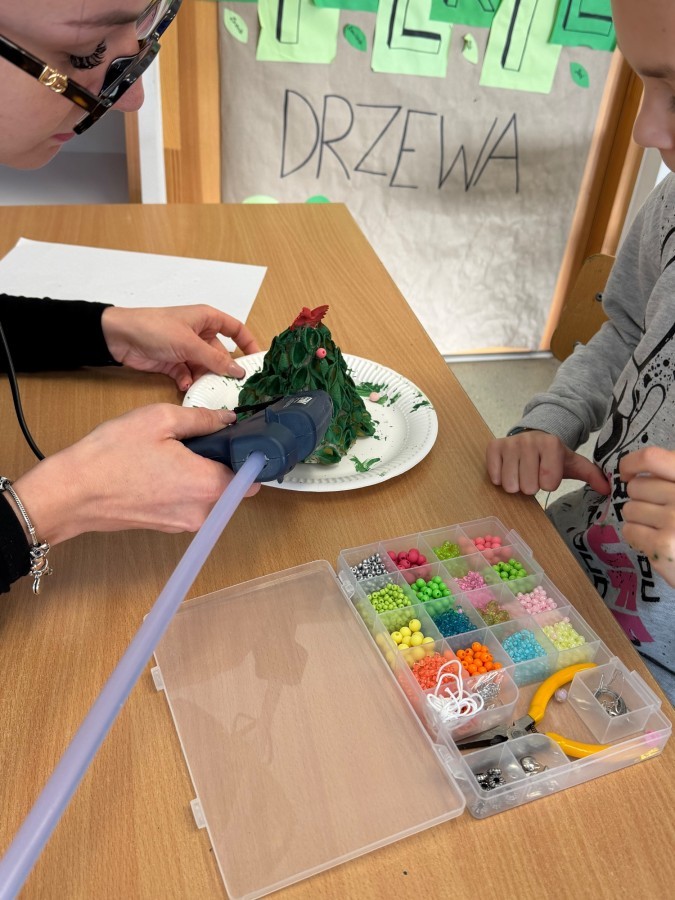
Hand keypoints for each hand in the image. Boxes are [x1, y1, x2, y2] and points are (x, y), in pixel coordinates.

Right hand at [11, 404, 259, 545]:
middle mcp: (202, 512)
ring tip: (172, 452)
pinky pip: (189, 502)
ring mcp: (184, 523)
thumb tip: (227, 419)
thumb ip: (202, 419)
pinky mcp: (168, 526)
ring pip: (210, 494)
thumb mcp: (159, 420)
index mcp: (208, 485)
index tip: (244, 441)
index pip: (252, 477)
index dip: (250, 457)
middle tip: (198, 439)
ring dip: (201, 473)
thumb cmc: (111, 456)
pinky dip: (183, 486)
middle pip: (232, 486)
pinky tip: (159, 468)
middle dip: (222, 462)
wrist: (71, 494)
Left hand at [101, 305, 259, 389]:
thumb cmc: (153, 328)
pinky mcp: (174, 363)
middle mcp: (199, 334)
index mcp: (206, 319)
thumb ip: (215, 359)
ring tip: (209, 391)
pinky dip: (188, 382)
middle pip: (221, 354)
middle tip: (234, 387)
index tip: (257, 362)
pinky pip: (189, 375)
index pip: (235, 329)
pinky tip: (184, 385)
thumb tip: (238, 371)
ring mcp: (186, 349)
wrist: (119, 337)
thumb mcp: (189, 343)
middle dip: (225, 370)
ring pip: (205, 368)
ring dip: (206, 379)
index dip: (248, 343)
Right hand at [486, 430, 609, 495]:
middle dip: (530, 486)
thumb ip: (592, 475)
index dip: (548, 484)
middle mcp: (529, 441)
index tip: (548, 475)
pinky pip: (494, 475)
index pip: (548, 483)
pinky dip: (500, 478)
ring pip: (510, 484)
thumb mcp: (573, 463)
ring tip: (520, 472)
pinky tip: (508, 469)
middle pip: (527, 486)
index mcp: (551, 444)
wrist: (533, 435)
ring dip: (515, 484)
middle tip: (532, 475)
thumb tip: (609, 490)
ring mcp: (510, 443)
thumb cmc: (552, 456)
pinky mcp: (494, 446)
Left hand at [621, 446, 674, 585]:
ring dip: (638, 520)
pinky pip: (629, 531)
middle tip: (658, 513)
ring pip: (629, 509)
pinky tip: (655, 542)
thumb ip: (671, 479)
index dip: (630, 464)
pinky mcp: (662, 545)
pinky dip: (637, 538)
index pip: (651, 458)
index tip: (629, 475)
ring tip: (660, 529)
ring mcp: (674, 520)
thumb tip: (635, 471)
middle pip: (635, 487)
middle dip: (640, 500)